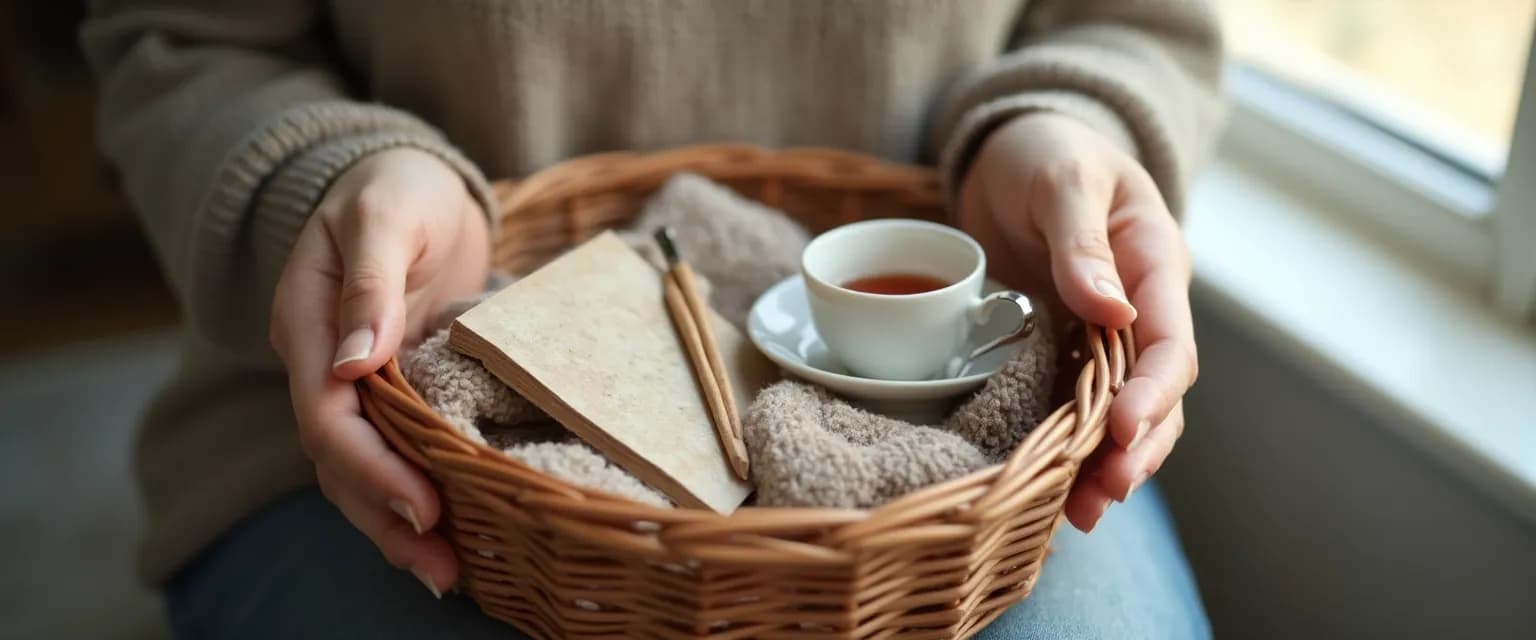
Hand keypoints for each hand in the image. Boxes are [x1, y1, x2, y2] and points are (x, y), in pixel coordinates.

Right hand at [270, 147, 489, 594]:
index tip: (425, 505)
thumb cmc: (396, 187)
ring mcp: (354, 381)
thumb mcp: (385, 216)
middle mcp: (322, 363)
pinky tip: (453, 533)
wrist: (411, 182)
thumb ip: (370, 284)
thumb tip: (356, 362)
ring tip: (448, 576)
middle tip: (443, 572)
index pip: (327, 417)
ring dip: (399, 523)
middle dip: (388, 518)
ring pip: (363, 469)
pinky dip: (417, 492)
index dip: (372, 468)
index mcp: (307, 324)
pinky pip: (396, 452)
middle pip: (340, 461)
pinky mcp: (392, 390)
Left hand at [957, 113, 1195, 531]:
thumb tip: (1109, 306)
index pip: (1169, 341)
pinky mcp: (1063, 352)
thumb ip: (1081, 240)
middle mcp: (1139, 309)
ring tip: (1080, 513)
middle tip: (1104, 493)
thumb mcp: (1062, 180)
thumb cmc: (1048, 153)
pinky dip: (1066, 449)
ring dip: (1106, 462)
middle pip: (1156, 393)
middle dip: (1137, 446)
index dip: (1151, 392)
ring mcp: (1103, 336)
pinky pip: (1074, 407)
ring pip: (1120, 412)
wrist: (1015, 154)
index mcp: (1156, 264)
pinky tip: (1049, 493)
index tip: (1123, 429)